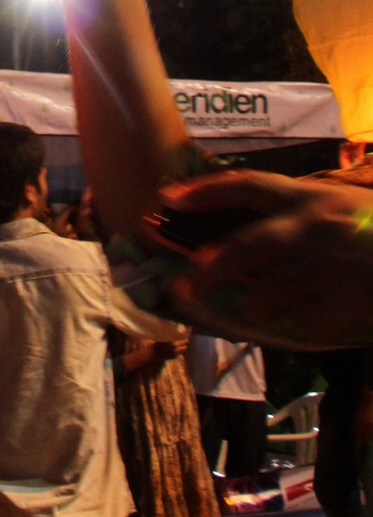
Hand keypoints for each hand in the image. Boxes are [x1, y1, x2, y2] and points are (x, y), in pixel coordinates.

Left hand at [160, 171, 372, 348]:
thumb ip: (302, 215)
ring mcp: (330, 262)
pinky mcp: (348, 299)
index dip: (205, 191)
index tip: (168, 198)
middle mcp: (313, 224)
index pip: (246, 185)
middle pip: (245, 246)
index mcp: (309, 197)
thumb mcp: (341, 207)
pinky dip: (304, 331)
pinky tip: (312, 328)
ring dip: (255, 308)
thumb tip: (252, 236)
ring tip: (254, 314)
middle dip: (209, 268)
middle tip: (183, 287)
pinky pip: (309, 326)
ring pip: (269, 293)